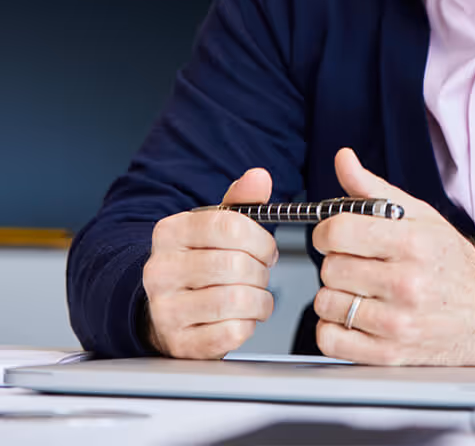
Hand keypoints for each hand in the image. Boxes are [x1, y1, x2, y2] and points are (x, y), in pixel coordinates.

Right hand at [142, 168, 278, 358]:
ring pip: (236, 300)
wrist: (163, 311)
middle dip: (261, 271)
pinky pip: (232, 332)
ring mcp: (166, 309)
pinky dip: (249, 324)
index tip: (268, 250)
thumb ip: (242, 200)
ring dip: (260, 299)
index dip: (260, 240)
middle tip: (261, 274)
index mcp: (170, 232)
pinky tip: (242, 316)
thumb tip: (259, 177)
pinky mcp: (179, 342)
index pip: (228, 226)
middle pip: (235, 265)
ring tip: (256, 295)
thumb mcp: (216, 226)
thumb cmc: (199, 264)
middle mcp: (160, 270)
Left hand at [312, 148, 474, 365]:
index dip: (326, 230)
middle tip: (358, 261)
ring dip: (336, 294)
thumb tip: (343, 159)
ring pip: (326, 302)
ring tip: (360, 289)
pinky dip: (333, 327)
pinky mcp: (389, 354)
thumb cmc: (453, 263)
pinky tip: (354, 315)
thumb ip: (374, 189)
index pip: (339, 232)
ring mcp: (397, 322)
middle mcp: (405, 283)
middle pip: (330, 267)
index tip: (333, 234)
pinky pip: (330, 339)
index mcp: (411, 242)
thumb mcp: (420, 215)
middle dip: (338, 260)